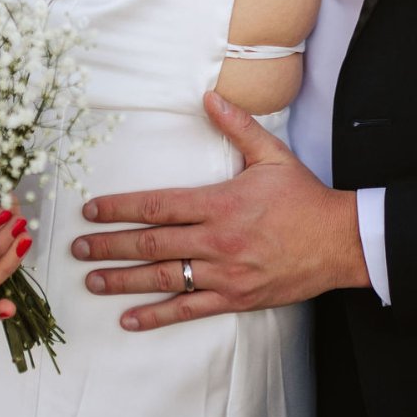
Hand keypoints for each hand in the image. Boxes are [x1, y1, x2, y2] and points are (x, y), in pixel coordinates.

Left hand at [69, 92, 370, 330]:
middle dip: (110, 245)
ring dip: (123, 280)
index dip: (121, 208)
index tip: (92, 211)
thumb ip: (237, 126)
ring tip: (92, 280)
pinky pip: (189, 310)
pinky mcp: (236, 299)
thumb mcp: (272, 155)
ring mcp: (225, 274)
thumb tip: (209, 96)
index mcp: (220, 203)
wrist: (339, 242)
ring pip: (164, 278)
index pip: (158, 206)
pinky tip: (129, 319)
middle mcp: (216, 241)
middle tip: (77, 248)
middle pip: (151, 244)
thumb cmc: (304, 198)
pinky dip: (156, 315)